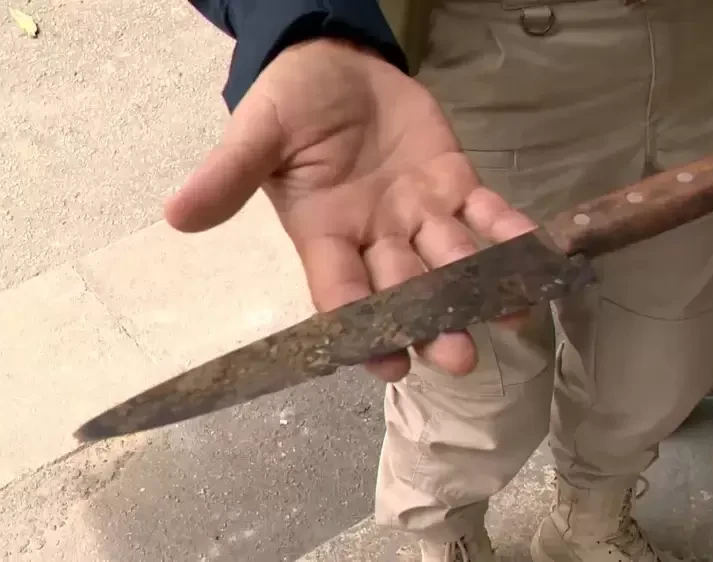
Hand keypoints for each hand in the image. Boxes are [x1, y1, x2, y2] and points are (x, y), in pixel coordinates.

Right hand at [164, 39, 535, 381]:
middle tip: (459, 357)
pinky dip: (509, 230)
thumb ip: (229, 174)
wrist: (335, 63)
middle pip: (405, 287)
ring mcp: (418, 213)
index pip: (341, 291)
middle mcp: (375, 236)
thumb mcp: (257, 133)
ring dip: (480, 285)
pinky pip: (486, 212)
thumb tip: (177, 214)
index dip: (361, 327)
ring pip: (451, 258)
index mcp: (324, 235)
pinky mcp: (453, 184)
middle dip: (431, 320)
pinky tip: (536, 251)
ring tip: (511, 314)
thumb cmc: (291, 103)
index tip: (385, 363)